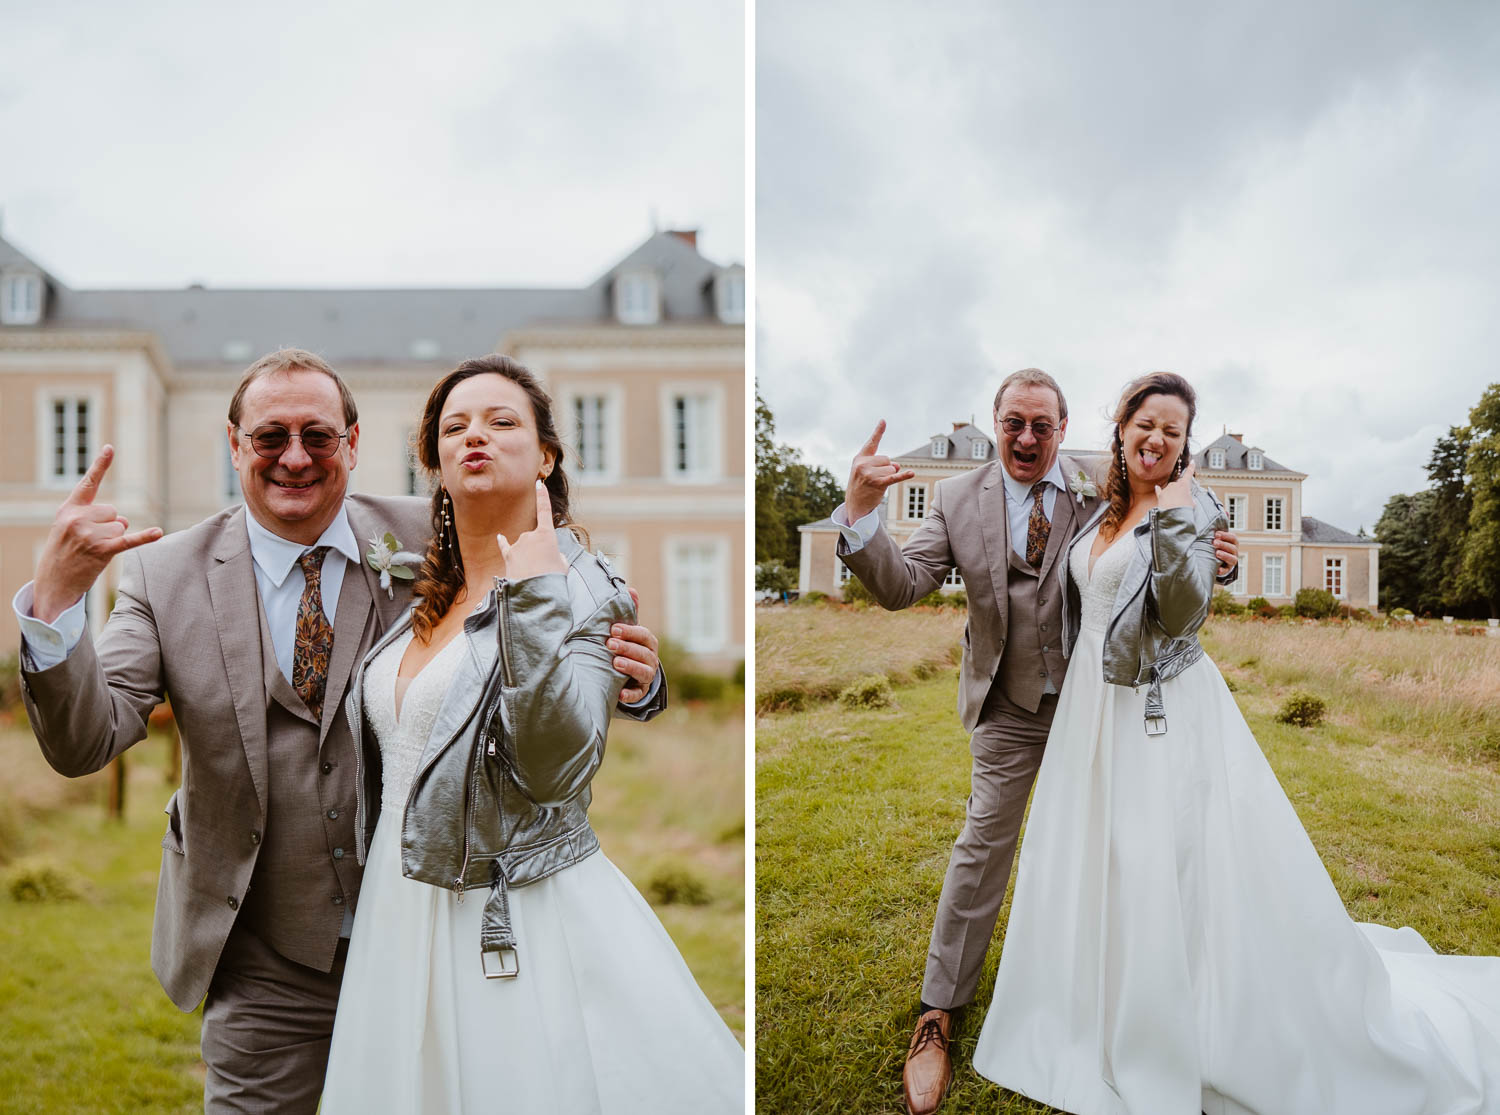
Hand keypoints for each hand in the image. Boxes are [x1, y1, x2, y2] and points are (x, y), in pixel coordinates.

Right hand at [33, 446, 161, 622]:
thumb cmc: (64, 552)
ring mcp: (89, 535)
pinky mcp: (102, 551)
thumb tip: (122, 520)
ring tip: (94, 550)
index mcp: (69, 510)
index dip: (101, 466)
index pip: (88, 484)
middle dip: (108, 526)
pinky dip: (144, 537)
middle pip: (114, 512)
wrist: (53, 582)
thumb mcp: (67, 528)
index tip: (111, 448)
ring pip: (121, 526)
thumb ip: (92, 516)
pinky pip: (128, 540)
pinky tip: (158, 533)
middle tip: (90, 541)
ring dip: (114, 539)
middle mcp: (78, 519)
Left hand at [496, 482, 567, 580]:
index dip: (542, 496)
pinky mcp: (508, 556)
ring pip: (524, 547)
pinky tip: (499, 537)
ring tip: (535, 575)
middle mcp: (530, 536)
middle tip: (546, 570)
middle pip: (535, 538)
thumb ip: (555, 554)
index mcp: (547, 535)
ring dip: (529, 559)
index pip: (544, 510)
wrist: (535, 592)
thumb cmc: (553, 578)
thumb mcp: (562, 564)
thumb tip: (547, 555)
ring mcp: (517, 545)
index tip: (538, 483)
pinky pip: (506, 547)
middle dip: (540, 552)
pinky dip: (504, 543)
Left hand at [610, 587, 659, 702]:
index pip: (644, 635)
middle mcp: (651, 659)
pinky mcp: (640, 692)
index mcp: (648, 642)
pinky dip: (630, 695)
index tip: (613, 629)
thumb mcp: (629, 630)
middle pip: (644, 653)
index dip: (630, 632)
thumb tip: (631, 589)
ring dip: (631, 667)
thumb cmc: (628, 646)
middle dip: (627, 647)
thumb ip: (630, 612)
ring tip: (615, 663)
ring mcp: (647, 676)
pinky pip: (638, 694)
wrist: (631, 673)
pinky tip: (620, 694)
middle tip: (610, 644)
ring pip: (644, 672)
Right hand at [846, 420, 915, 520]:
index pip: (871, 443)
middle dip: (886, 468)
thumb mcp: (866, 471)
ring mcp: (869, 474)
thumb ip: (880, 464)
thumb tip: (897, 465)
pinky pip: (894, 477)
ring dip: (888, 477)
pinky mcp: (877, 484)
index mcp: (859, 459)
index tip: (884, 421)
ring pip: (891, 468)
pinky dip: (903, 476)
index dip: (878, 432)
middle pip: (887, 459)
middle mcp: (863, 464)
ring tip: (877, 485)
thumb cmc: (862, 486)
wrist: (855, 505)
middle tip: (875, 479)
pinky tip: (911, 473)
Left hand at [1153, 460, 1194, 510]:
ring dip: (1172, 495)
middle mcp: (1175, 484)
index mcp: (1184, 485)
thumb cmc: (1184, 509)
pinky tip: (1157, 487)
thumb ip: (1190, 499)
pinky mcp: (1160, 495)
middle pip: (1178, 485)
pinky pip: (1159, 491)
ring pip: (1170, 490)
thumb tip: (1188, 500)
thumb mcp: (1192, 503)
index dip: (1191, 468)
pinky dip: (1159, 490)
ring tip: (1175, 505)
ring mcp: (1167, 489)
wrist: (1174, 514)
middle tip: (1182, 501)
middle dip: (1180, 491)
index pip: (1189, 474)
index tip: (1192, 462)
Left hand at [1212, 528, 1238, 576]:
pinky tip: (1217, 569)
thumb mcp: (1219, 535)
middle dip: (1224, 544)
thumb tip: (1224, 510)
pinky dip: (1222, 570)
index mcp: (1232, 542)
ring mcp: (1230, 561)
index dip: (1226, 536)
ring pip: (1232, 559)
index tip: (1216, 534)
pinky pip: (1225, 571)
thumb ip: (1222, 524)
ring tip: (1217, 553)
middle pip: (1233, 548)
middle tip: (1214, 542)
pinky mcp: (1226, 570)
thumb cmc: (1218, 544)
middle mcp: (1233, 551)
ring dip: (1225, 555)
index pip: (1233, 538)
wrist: (1217, 559)